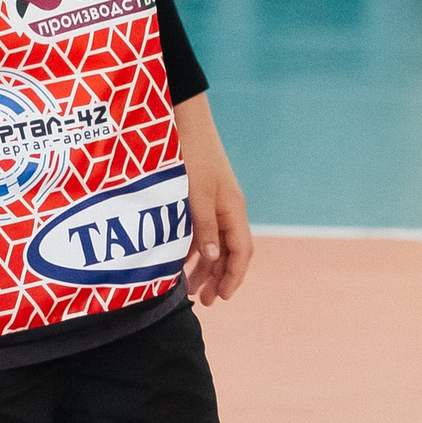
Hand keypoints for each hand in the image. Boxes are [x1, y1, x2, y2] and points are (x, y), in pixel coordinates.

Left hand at [175, 96, 252, 305]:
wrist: (184, 121)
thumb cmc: (193, 155)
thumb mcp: (197, 195)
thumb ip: (203, 228)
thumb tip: (212, 260)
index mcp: (233, 210)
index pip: (242, 252)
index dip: (234, 277)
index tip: (223, 298)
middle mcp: (227, 209)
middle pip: (229, 252)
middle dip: (219, 278)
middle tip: (205, 301)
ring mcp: (214, 203)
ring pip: (214, 244)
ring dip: (205, 267)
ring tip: (191, 288)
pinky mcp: (199, 197)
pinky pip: (201, 231)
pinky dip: (193, 249)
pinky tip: (180, 262)